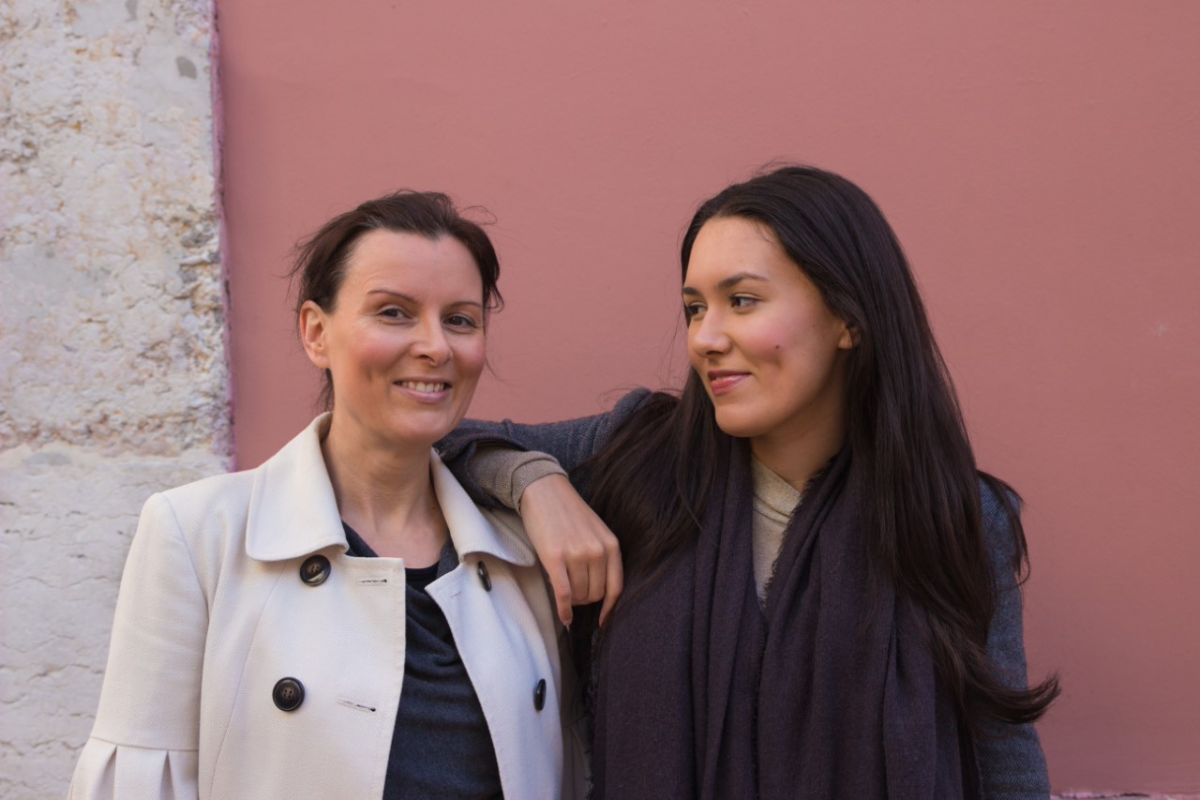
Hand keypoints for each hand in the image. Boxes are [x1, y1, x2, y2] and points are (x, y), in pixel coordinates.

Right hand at [520, 474, 623, 628]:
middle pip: (596, 594)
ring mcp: (577, 554)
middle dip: (584, 600)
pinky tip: (564, 617)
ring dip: (571, 600)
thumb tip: (597, 592)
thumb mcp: (595, 532)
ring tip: (562, 587)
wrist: (544, 491)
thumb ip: (601, 557)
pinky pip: (563, 594)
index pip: (616, 587)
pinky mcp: (555, 557)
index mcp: (611, 545)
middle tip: (573, 594)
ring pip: (578, 595)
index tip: (603, 621)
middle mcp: (597, 551)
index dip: (610, 609)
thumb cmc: (568, 514)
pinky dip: (564, 610)